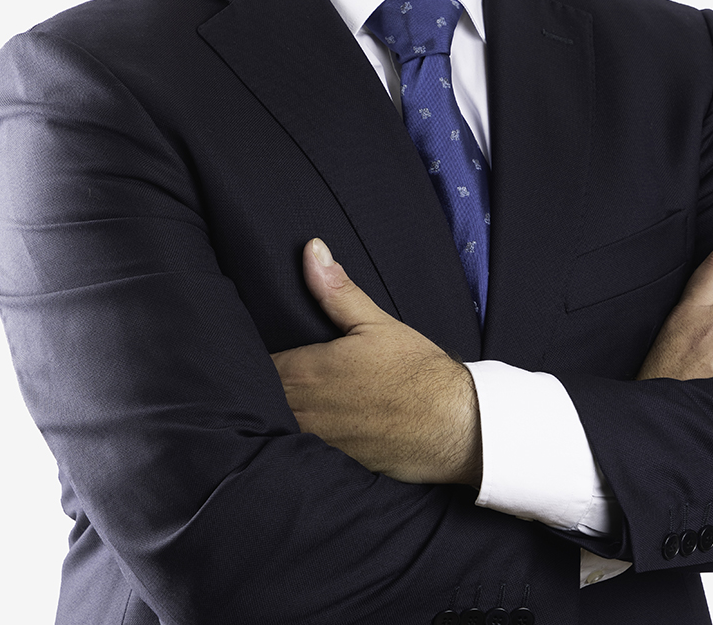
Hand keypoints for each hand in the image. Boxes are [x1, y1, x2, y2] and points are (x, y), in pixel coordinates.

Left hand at [271, 239, 482, 485]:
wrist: (454, 425)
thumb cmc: (417, 372)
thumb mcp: (376, 322)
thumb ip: (335, 290)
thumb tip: (311, 250)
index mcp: (308, 372)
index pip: (259, 364)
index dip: (258, 355)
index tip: (264, 345)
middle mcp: (305, 411)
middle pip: (264, 395)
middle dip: (267, 381)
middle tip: (281, 366)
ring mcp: (318, 442)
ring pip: (281, 423)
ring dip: (282, 408)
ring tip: (298, 394)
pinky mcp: (334, 462)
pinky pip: (303, 447)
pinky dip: (305, 433)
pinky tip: (324, 421)